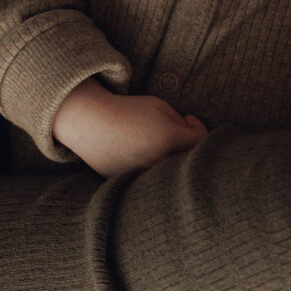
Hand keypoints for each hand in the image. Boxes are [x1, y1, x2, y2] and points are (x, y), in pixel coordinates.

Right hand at [53, 77, 207, 176]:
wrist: (90, 122)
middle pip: (187, 159)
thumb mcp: (159, 107)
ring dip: (169, 157)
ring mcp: (143, 176)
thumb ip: (181, 124)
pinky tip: (139, 151)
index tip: (188, 117)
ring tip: (154, 140)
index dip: (198, 126)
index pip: (200, 140)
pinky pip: (149, 179)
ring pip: (169, 172)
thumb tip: (190, 137)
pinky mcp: (130, 184)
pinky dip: (151, 167)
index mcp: (168, 139)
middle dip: (186, 144)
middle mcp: (158, 161)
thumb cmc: (127, 110)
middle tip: (175, 130)